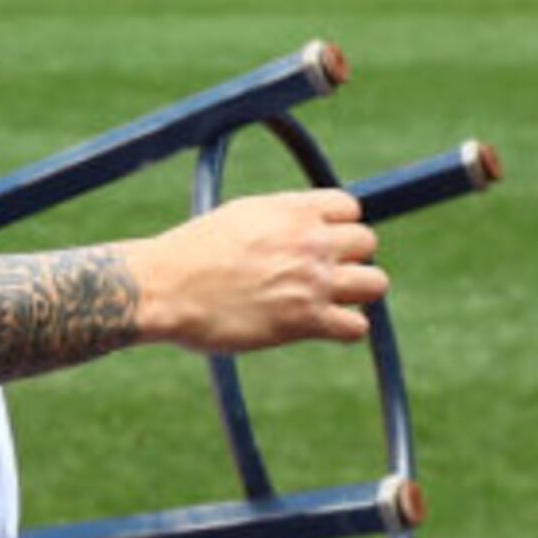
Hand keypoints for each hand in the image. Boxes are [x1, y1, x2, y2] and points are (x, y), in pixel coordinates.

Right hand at [123, 188, 387, 353]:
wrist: (163, 289)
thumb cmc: (191, 253)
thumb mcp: (240, 215)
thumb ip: (280, 217)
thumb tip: (302, 221)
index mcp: (291, 210)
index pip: (350, 208)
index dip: (339, 226)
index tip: (321, 242)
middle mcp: (308, 241)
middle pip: (367, 243)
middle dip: (349, 258)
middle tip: (320, 273)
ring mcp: (311, 282)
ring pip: (375, 283)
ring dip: (356, 292)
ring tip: (326, 300)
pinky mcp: (306, 321)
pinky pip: (357, 327)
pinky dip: (344, 328)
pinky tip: (320, 326)